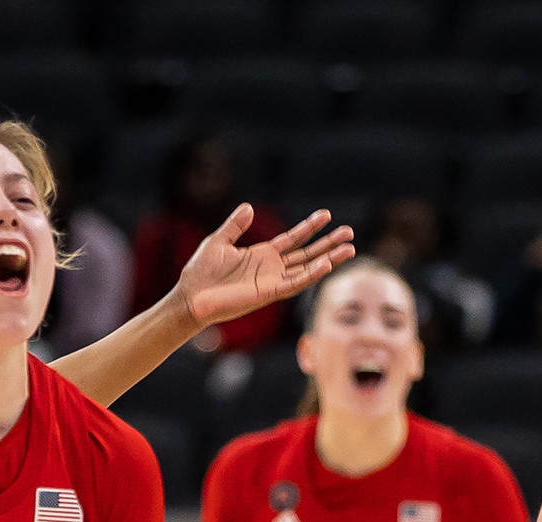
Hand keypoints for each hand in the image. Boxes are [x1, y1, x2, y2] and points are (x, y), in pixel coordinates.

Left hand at [174, 206, 354, 330]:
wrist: (191, 296)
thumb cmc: (201, 272)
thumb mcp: (219, 241)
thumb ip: (235, 225)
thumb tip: (248, 207)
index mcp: (262, 255)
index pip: (293, 239)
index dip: (310, 227)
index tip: (327, 215)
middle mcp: (272, 268)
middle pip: (307, 254)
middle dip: (328, 244)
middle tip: (350, 233)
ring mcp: (272, 281)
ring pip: (307, 269)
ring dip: (329, 259)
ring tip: (350, 249)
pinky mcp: (268, 293)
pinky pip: (294, 283)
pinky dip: (311, 275)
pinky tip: (326, 265)